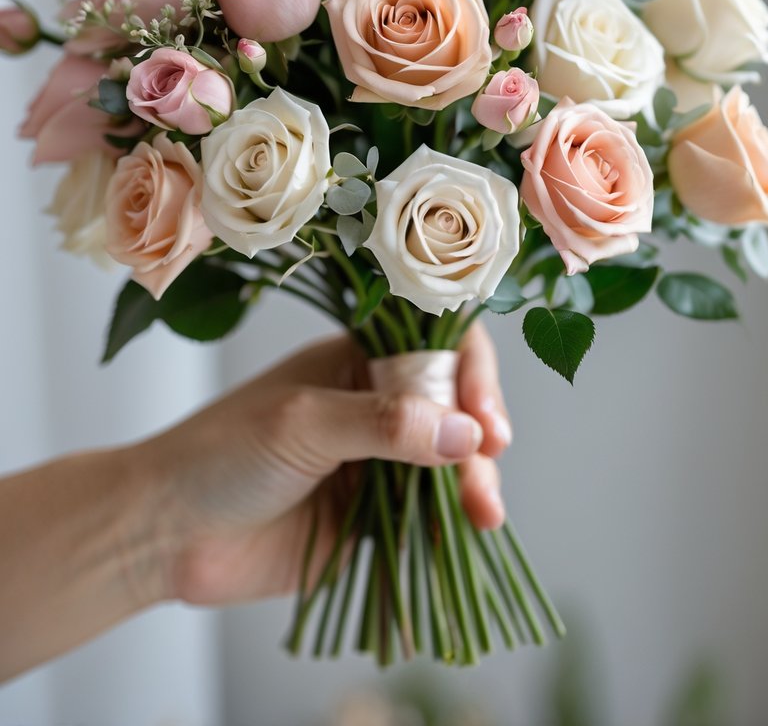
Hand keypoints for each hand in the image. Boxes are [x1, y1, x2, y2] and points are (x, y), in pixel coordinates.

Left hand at [140, 322, 511, 608]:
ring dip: (474, 484)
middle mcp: (375, 405)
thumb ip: (384, 424)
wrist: (165, 535)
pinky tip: (468, 536)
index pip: (438, 347)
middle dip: (479, 439)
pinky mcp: (371, 520)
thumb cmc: (220, 455)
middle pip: (455, 409)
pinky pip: (427, 518)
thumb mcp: (303, 423)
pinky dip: (452, 526)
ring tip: (482, 515)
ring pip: (449, 466)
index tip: (486, 419)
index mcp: (356, 360)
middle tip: (484, 472)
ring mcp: (376, 464)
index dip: (473, 375)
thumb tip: (466, 434)